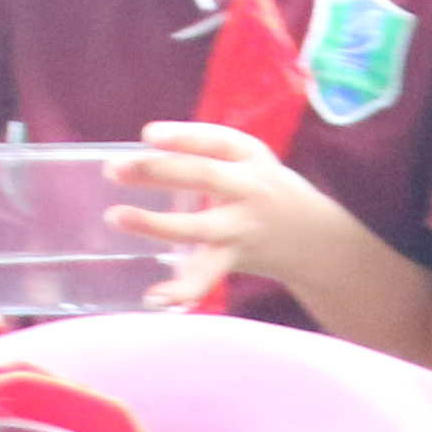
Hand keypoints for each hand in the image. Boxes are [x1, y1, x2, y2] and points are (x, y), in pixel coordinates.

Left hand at [115, 118, 359, 313]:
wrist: (317, 239)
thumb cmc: (266, 190)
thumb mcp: (249, 160)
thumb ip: (205, 154)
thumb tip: (140, 155)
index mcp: (250, 156)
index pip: (216, 140)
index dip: (182, 137)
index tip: (147, 135)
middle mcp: (249, 189)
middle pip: (202, 176)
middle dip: (156, 171)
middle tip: (114, 169)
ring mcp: (243, 227)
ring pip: (199, 228)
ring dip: (156, 224)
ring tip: (116, 216)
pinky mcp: (236, 258)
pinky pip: (208, 276)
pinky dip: (181, 290)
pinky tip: (154, 297)